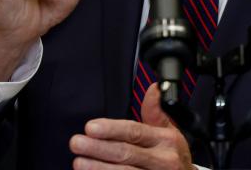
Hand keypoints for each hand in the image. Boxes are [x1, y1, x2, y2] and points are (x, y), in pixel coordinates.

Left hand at [69, 83, 192, 168]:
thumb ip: (156, 112)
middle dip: (98, 149)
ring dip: (98, 168)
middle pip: (125, 153)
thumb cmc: (174, 157)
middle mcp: (163, 160)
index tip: (91, 127)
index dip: (111, 130)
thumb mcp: (171, 132)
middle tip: (77, 143)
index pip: (135, 132)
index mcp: (166, 140)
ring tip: (79, 162)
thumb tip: (153, 88)